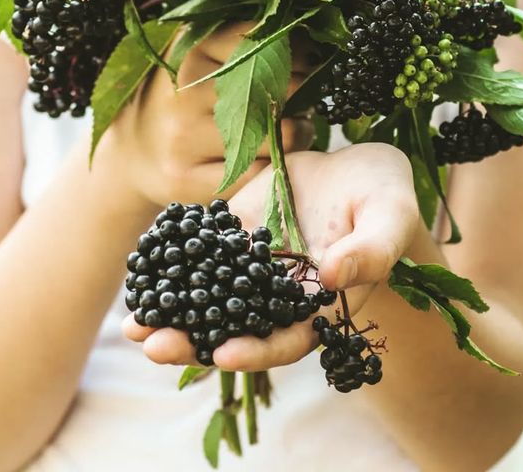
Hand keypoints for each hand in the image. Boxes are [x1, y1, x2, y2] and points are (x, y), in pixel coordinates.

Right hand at [110, 22, 314, 206]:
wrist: (132, 156)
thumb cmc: (182, 100)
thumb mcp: (200, 57)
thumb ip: (244, 41)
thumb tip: (309, 39)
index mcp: (190, 49)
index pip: (265, 42)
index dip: (296, 52)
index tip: (305, 61)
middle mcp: (184, 92)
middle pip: (281, 87)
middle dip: (303, 92)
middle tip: (300, 98)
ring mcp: (184, 139)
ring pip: (280, 135)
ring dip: (299, 131)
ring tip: (291, 127)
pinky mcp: (188, 180)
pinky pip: (261, 173)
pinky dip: (277, 165)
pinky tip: (271, 157)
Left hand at [123, 143, 418, 370]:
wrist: (360, 167)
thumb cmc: (386, 198)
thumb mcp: (390, 219)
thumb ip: (370, 250)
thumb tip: (334, 276)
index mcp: (318, 304)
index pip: (285, 339)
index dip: (257, 350)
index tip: (224, 355)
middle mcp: (278, 291)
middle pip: (235, 326)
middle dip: (195, 340)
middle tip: (153, 346)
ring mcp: (253, 261)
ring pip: (209, 294)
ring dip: (172, 309)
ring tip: (132, 322)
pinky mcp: (236, 228)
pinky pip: (201, 248)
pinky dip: (172, 259)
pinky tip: (143, 265)